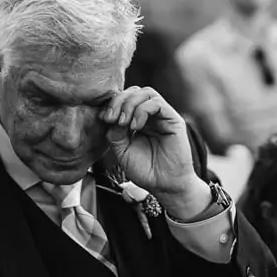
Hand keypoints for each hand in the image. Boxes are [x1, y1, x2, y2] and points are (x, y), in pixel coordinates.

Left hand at [100, 86, 209, 216]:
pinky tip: (135, 126)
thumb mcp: (122, 150)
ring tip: (123, 123)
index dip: (112, 104)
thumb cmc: (145, 170)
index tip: (103, 119)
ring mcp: (163, 116)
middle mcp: (151, 115)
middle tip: (110, 118)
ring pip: (146, 93)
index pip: (125, 99)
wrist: (164, 185)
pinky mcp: (173, 120)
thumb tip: (110, 117)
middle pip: (134, 91)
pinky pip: (157, 103)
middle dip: (118, 101)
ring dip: (129, 104)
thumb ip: (115, 132)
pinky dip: (142, 111)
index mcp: (138, 120)